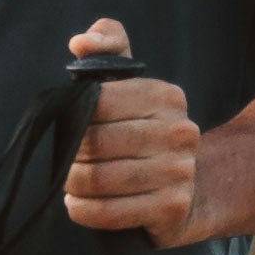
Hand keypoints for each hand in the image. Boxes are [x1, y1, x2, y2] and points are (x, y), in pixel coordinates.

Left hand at [60, 17, 207, 247]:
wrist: (191, 187)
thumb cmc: (143, 130)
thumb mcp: (129, 82)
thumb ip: (106, 47)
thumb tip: (81, 43)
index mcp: (166, 96)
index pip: (99, 101)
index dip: (74, 115)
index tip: (68, 125)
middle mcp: (180, 131)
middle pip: (97, 142)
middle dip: (69, 154)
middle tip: (63, 160)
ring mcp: (179, 171)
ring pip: (100, 179)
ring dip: (73, 184)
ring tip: (70, 181)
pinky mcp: (172, 208)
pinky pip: (110, 212)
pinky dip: (84, 210)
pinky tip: (78, 204)